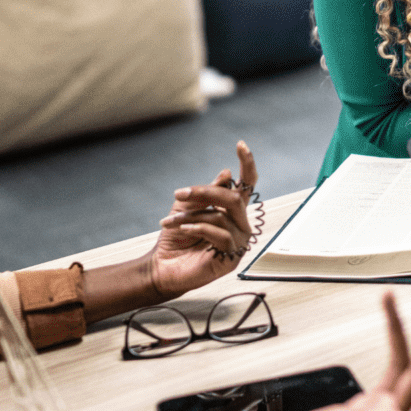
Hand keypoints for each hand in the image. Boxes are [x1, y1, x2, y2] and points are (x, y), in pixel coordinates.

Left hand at [149, 142, 258, 298]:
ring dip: (190, 216)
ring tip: (169, 222)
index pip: (246, 186)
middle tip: (179, 194)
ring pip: (222, 216)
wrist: (163, 267)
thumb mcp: (186, 208)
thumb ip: (206, 193)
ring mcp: (238, 242)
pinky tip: (183, 230)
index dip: (246, 165)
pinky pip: (220, 235)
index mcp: (232, 211)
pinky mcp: (231, 258)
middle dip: (205, 193)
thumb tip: (227, 174)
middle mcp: (240, 224)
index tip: (240, 144)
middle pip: (233, 199)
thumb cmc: (176, 238)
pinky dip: (198, 228)